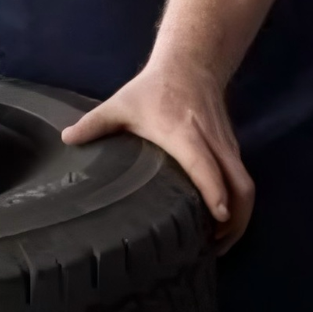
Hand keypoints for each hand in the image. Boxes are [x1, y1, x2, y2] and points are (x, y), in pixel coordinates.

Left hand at [61, 57, 255, 248]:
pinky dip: (239, 203)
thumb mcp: (121, 103)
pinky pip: (242, 179)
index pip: (205, 164)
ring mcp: (227, 145)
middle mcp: (212, 141)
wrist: (192, 64)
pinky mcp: (232, 148)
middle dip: (236, 219)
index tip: (219, 216)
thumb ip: (94, 123)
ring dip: (240, 216)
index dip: (214, 190)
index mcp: (184, 133)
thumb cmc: (153, 88)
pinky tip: (221, 223)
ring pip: (245, 184)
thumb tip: (66, 139)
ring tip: (219, 243)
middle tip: (216, 247)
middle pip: (239, 183)